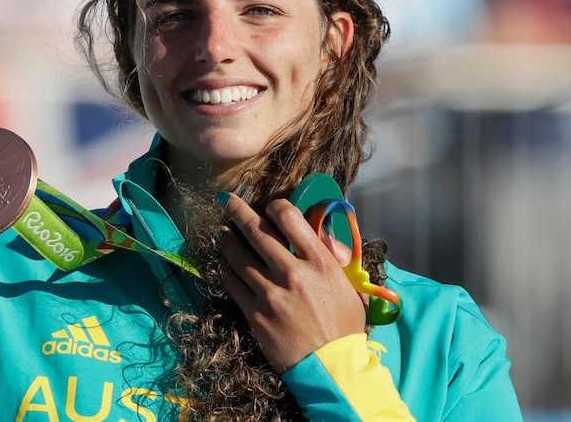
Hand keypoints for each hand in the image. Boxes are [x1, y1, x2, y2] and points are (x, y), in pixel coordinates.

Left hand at [219, 193, 366, 372]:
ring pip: (239, 256)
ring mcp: (271, 292)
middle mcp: (293, 272)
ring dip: (227, 240)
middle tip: (227, 201)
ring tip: (222, 232)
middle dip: (238, 212)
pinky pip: (232, 283)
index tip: (270, 206)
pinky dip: (227, 270)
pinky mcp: (255, 313)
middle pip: (257, 231)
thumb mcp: (348, 286)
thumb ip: (333, 256)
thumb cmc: (344, 328)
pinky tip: (225, 265)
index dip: (275, 206)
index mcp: (320, 262)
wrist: (330, 369)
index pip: (290, 218)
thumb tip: (319, 231)